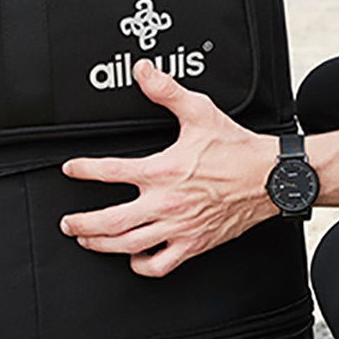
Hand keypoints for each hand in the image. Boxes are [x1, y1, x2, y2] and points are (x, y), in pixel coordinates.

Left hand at [60, 59, 281, 277]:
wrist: (270, 177)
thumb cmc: (237, 150)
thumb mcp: (200, 111)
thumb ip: (167, 92)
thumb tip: (144, 72)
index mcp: (163, 171)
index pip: (110, 172)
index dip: (83, 170)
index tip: (71, 169)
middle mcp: (166, 203)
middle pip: (110, 222)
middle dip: (81, 224)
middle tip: (68, 222)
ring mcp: (179, 227)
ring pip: (128, 246)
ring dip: (101, 244)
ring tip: (88, 239)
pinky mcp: (193, 244)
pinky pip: (160, 264)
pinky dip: (141, 265)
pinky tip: (134, 258)